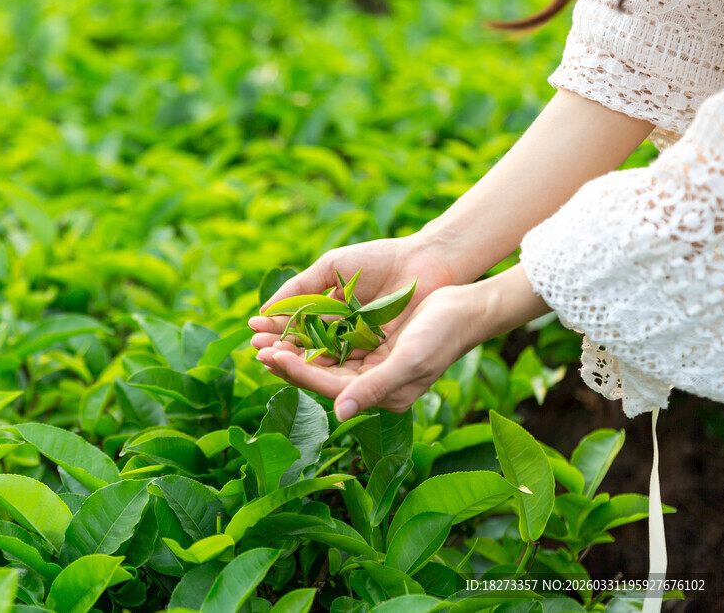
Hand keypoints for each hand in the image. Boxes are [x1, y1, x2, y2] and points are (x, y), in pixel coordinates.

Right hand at [248, 235, 455, 354]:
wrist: (425, 262)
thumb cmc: (379, 260)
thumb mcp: (332, 266)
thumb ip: (299, 287)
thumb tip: (265, 309)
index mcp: (330, 311)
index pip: (296, 326)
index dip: (274, 329)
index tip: (252, 330)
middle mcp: (343, 333)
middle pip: (306, 347)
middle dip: (281, 349)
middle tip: (257, 350)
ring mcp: (361, 346)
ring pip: (323, 359)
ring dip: (297, 362)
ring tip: (274, 358)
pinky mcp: (380, 357)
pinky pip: (348, 364)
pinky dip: (326, 365)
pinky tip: (305, 363)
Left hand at [255, 285, 483, 416]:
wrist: (468, 307)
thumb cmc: (443, 334)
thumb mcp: (409, 360)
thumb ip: (375, 387)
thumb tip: (339, 414)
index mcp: (382, 394)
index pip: (329, 386)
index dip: (298, 371)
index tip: (270, 355)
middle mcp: (373, 383)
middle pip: (321, 374)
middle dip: (288, 360)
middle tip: (255, 345)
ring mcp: (372, 363)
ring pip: (323, 357)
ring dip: (295, 346)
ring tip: (264, 335)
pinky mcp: (373, 342)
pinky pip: (335, 340)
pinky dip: (312, 331)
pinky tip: (291, 321)